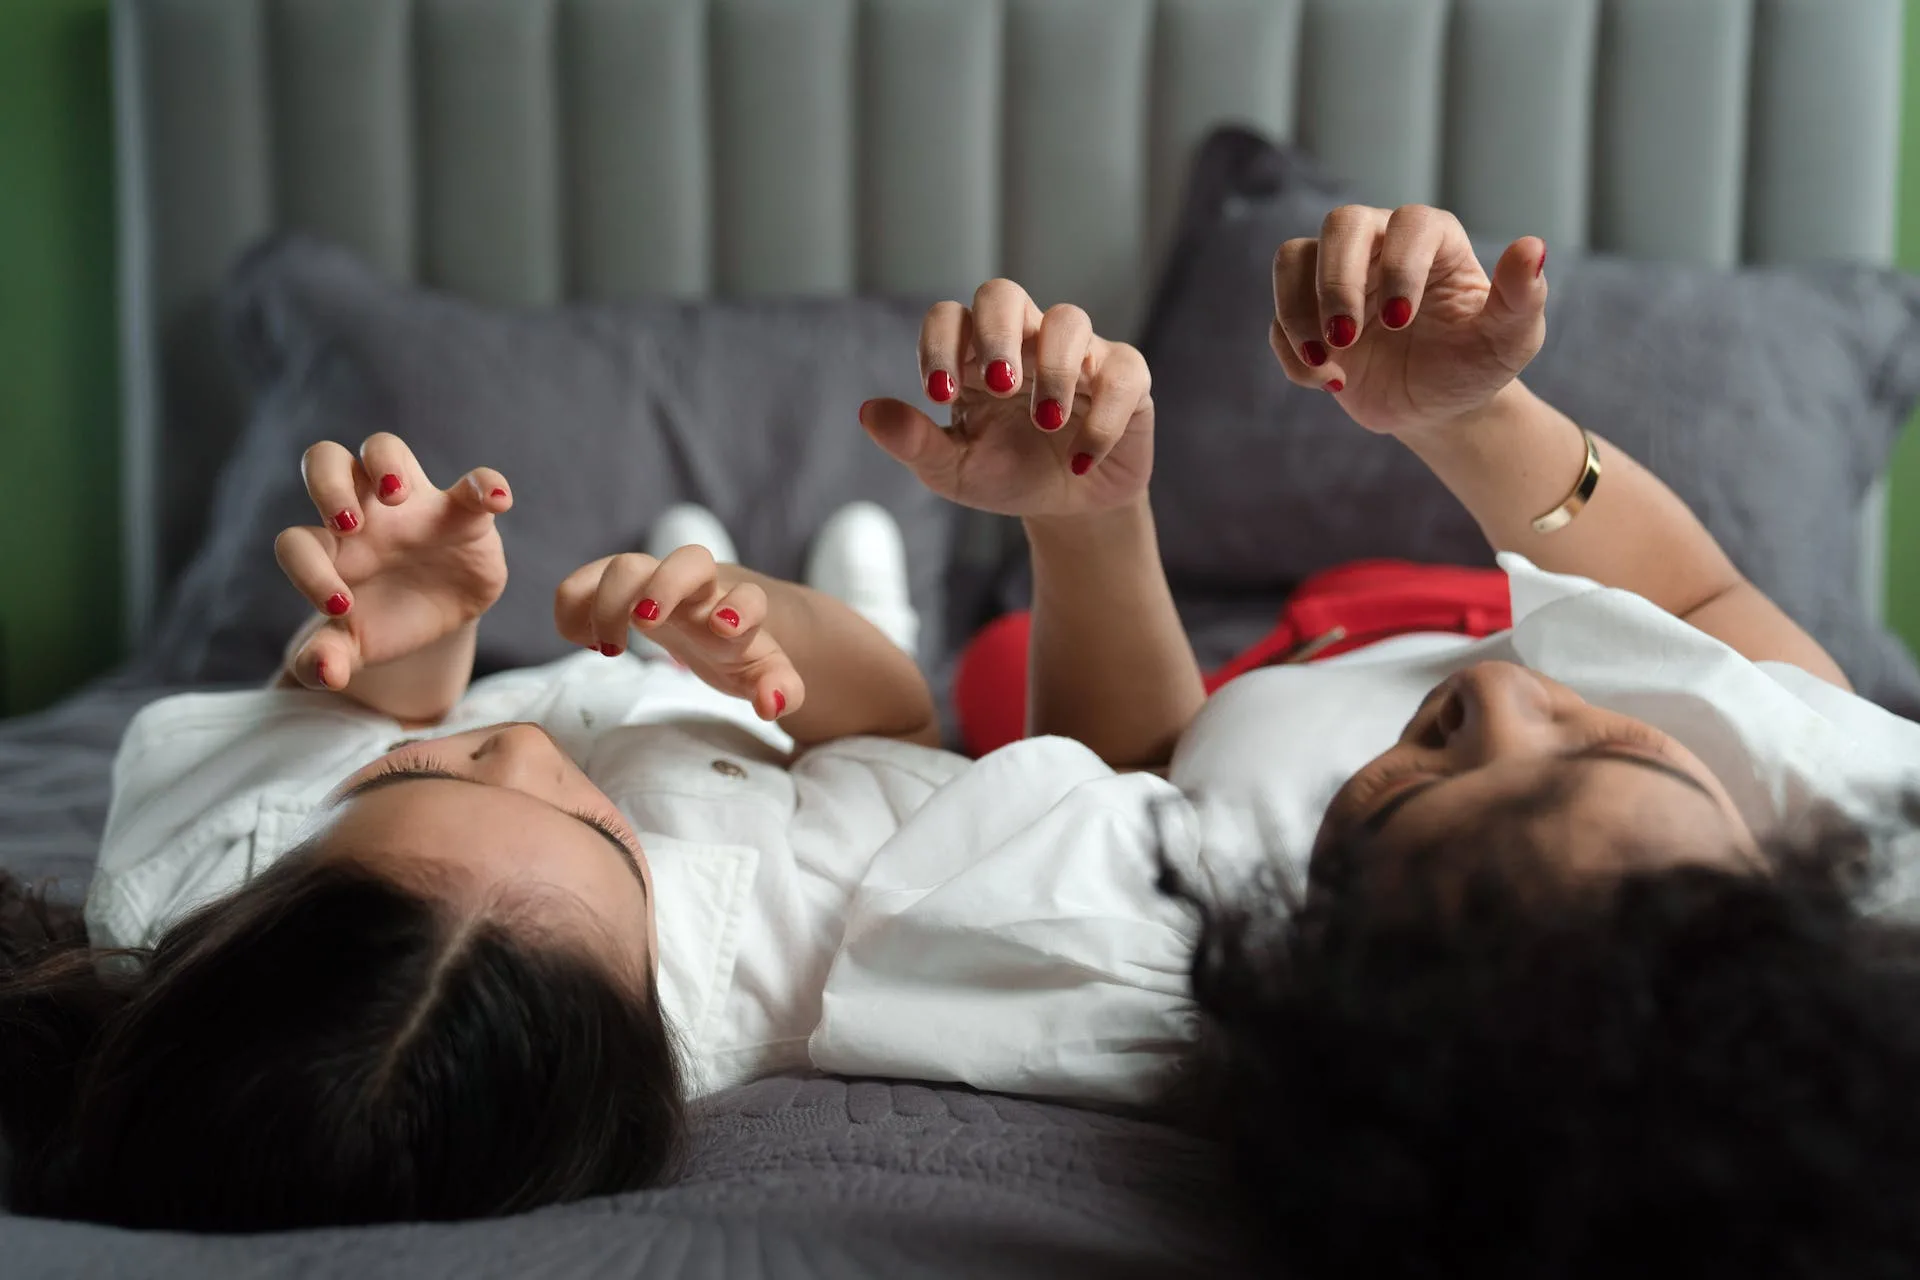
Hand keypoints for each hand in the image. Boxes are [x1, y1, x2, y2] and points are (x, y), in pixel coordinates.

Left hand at [274, 434, 509, 689]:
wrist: (434, 618)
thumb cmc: (383, 621)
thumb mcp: (353, 647)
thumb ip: (327, 660)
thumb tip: (325, 673)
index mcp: (328, 547)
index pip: (298, 543)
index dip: (309, 572)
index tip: (341, 607)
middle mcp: (362, 512)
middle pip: (326, 461)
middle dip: (328, 484)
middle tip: (347, 524)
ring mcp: (412, 505)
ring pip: (384, 448)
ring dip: (384, 463)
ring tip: (395, 496)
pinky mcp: (463, 512)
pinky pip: (474, 482)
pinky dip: (485, 483)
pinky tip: (496, 502)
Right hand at [554, 547, 801, 721]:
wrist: (719, 618)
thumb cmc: (739, 649)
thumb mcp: (763, 673)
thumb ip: (779, 688)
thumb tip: (771, 705)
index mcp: (739, 610)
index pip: (749, 597)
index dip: (739, 608)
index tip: (722, 631)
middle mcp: (699, 588)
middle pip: (687, 560)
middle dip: (665, 586)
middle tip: (645, 622)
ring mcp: (656, 582)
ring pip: (628, 565)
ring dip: (609, 601)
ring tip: (607, 649)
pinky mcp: (620, 587)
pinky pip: (584, 580)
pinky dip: (573, 605)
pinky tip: (583, 640)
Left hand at [858, 279, 1153, 518]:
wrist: (1067, 508)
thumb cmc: (1006, 475)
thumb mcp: (953, 470)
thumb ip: (914, 442)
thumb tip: (868, 412)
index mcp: (974, 356)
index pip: (948, 318)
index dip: (940, 344)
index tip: (940, 394)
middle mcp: (1025, 341)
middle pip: (1003, 294)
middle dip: (997, 332)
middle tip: (999, 383)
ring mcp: (1078, 353)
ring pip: (1068, 320)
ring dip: (1055, 371)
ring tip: (1046, 423)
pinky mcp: (1126, 379)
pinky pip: (1121, 374)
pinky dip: (1101, 418)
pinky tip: (1081, 459)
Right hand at [1269, 204, 1547, 436]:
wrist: (1439, 407)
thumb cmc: (1478, 364)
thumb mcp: (1511, 339)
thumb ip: (1523, 295)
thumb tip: (1532, 247)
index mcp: (1431, 239)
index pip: (1406, 224)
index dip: (1398, 266)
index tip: (1400, 321)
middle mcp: (1378, 245)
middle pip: (1338, 225)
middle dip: (1336, 283)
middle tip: (1346, 336)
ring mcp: (1335, 278)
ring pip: (1293, 259)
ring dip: (1298, 312)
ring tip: (1327, 362)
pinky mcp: (1306, 315)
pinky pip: (1278, 319)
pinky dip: (1293, 353)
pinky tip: (1329, 382)